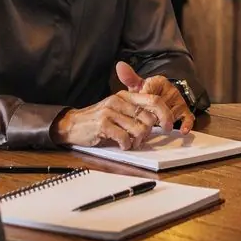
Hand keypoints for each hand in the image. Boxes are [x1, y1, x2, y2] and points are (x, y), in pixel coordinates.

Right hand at [51, 86, 172, 150]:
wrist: (72, 124)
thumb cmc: (98, 120)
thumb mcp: (117, 110)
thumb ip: (135, 112)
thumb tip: (157, 120)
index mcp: (125, 96)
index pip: (154, 99)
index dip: (165, 113)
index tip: (167, 126)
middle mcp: (119, 101)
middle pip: (148, 118)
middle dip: (148, 133)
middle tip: (139, 139)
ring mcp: (110, 111)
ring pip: (138, 129)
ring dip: (137, 141)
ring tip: (129, 142)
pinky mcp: (103, 124)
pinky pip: (124, 137)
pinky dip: (126, 145)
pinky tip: (121, 144)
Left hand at [116, 61, 194, 132]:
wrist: (160, 96)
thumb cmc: (147, 92)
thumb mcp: (137, 86)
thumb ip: (129, 78)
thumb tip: (120, 65)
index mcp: (159, 82)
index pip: (151, 94)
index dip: (143, 105)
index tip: (138, 111)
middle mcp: (171, 90)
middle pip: (161, 106)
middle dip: (153, 116)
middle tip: (145, 123)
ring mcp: (179, 101)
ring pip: (171, 114)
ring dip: (163, 123)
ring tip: (155, 127)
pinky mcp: (185, 110)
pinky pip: (188, 117)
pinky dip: (186, 124)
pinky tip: (182, 130)